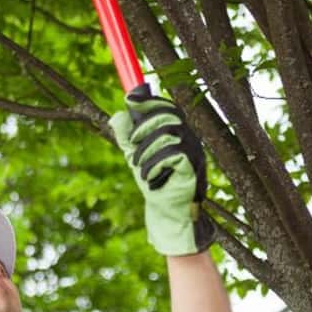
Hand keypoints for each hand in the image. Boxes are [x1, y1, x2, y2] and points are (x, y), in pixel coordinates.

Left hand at [108, 85, 213, 255]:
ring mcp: (194, 151)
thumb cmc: (154, 183)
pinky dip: (154, 165)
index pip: (167, 108)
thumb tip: (118, 114)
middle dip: (143, 127)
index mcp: (176, 133)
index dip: (149, 100)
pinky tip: (150, 178)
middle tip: (132, 145)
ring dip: (145, 151)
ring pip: (166, 133)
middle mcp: (189, 138)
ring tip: (141, 169)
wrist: (166, 212)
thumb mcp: (135, 156)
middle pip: (167, 115)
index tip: (130, 99)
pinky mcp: (193, 166)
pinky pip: (171, 154)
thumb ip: (127, 136)